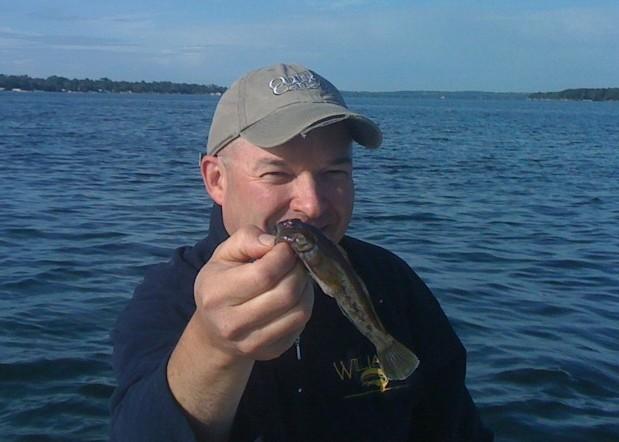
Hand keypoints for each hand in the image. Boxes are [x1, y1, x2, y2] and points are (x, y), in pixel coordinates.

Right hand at [193, 225, 313, 361]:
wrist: (215, 332)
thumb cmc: (220, 285)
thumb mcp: (224, 255)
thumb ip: (246, 239)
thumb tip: (274, 242)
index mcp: (217, 294)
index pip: (265, 274)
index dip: (284, 256)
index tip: (286, 247)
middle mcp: (232, 323)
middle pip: (285, 293)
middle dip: (298, 271)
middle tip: (295, 261)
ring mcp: (252, 343)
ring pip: (299, 311)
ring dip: (306, 288)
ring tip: (297, 276)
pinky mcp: (271, 352)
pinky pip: (301, 325)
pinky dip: (304, 305)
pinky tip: (295, 296)